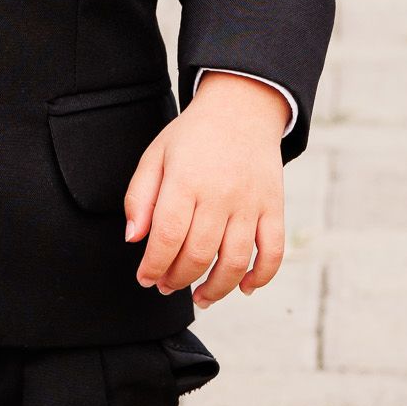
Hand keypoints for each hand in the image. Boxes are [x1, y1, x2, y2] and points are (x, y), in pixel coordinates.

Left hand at [123, 73, 287, 308]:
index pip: (167, 236)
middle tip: (166, 286)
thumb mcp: (155, 156)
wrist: (242, 108)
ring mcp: (250, 202)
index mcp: (186, 180)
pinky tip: (243, 287)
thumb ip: (138, 197)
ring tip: (199, 297)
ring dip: (216, 288)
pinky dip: (261, 276)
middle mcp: (220, 194)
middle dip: (177, 279)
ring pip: (234, 260)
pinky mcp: (274, 207)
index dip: (154, 266)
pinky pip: (273, 250)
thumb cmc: (193, 136)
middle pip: (198, 253)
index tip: (145, 279)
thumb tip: (133, 237)